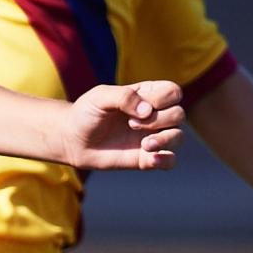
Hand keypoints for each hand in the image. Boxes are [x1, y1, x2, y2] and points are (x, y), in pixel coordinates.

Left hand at [65, 82, 183, 170]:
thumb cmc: (86, 113)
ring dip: (166, 140)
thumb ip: (124, 97)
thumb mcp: (101, 97)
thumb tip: (148, 111)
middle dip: (160, 120)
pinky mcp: (147, 157)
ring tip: (144, 145)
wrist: (73, 139)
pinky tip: (150, 158)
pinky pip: (170, 160)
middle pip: (179, 114)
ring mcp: (152, 136)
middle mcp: (154, 115)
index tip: (138, 106)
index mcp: (146, 95)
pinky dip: (165, 160)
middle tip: (131, 124)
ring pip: (178, 137)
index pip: (173, 92)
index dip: (162, 99)